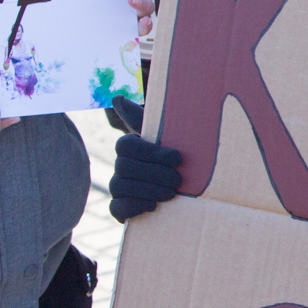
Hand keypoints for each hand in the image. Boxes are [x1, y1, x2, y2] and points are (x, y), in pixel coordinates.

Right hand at [108, 95, 182, 222]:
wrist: (191, 189)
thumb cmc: (179, 160)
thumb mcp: (169, 136)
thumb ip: (145, 118)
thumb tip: (117, 98)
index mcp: (130, 146)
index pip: (126, 145)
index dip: (152, 153)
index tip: (178, 159)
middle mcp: (120, 165)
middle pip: (123, 166)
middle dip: (154, 174)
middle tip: (177, 180)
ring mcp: (118, 187)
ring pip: (120, 186)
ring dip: (148, 190)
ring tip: (171, 194)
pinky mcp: (121, 208)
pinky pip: (116, 208)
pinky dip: (133, 207)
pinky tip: (153, 206)